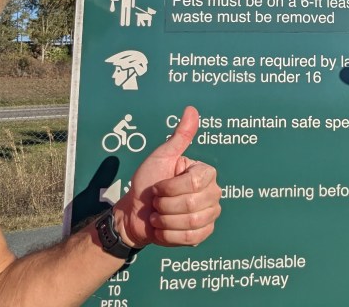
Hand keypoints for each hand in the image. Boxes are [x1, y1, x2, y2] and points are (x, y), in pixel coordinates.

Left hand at [114, 106, 220, 247]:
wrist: (134, 214)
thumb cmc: (146, 183)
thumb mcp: (161, 157)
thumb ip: (179, 137)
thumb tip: (191, 110)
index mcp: (205, 173)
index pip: (194, 182)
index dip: (170, 187)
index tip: (158, 185)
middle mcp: (213, 193)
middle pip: (192, 204)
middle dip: (165, 205)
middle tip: (157, 202)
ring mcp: (210, 215)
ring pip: (192, 222)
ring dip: (166, 220)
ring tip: (159, 215)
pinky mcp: (203, 234)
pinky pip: (191, 238)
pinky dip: (170, 235)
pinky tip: (162, 228)